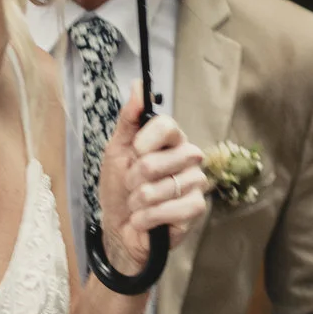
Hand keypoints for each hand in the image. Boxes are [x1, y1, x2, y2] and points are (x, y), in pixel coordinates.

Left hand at [97, 85, 206, 274]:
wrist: (118, 227)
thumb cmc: (118, 188)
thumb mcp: (116, 150)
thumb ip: (129, 118)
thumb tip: (139, 85)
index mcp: (170, 140)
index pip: (167, 125)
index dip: (146, 141)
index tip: (133, 152)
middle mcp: (187, 157)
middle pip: (164, 158)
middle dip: (137, 176)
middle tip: (132, 184)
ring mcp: (194, 183)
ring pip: (166, 186)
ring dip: (140, 200)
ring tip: (137, 204)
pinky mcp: (195, 208)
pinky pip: (175, 208)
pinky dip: (150, 217)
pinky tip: (143, 219)